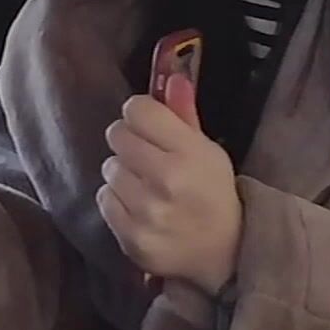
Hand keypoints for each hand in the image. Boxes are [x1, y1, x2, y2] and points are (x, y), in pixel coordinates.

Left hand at [99, 85, 239, 295]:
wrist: (224, 252)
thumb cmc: (213, 193)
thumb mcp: (208, 150)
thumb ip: (185, 114)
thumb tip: (171, 77)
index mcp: (189, 153)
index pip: (136, 110)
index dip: (140, 114)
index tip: (148, 125)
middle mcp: (166, 180)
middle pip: (117, 135)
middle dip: (129, 141)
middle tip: (146, 156)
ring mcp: (146, 212)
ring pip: (109, 168)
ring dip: (123, 172)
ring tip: (144, 184)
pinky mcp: (131, 237)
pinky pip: (104, 199)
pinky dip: (117, 199)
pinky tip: (138, 205)